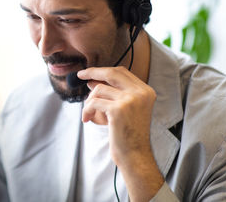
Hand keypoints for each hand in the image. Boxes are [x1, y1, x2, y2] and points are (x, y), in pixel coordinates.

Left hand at [78, 66, 162, 201]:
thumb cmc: (127, 134)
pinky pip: (93, 102)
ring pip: (98, 89)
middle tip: (79, 75)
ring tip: (89, 114)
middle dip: (92, 72)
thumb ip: (113, 93)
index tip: (89, 72)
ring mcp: (131, 100)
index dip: (103, 70)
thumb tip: (92, 80)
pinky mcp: (118, 109)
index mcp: (146, 91)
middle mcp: (141, 93)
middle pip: (111, 73)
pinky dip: (86, 110)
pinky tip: (87, 120)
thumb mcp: (125, 109)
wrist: (134, 155)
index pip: (122, 72)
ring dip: (89, 101)